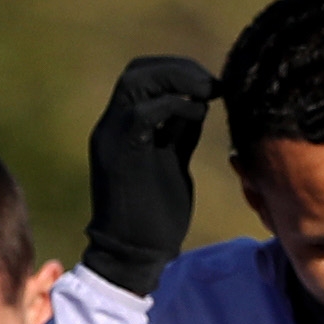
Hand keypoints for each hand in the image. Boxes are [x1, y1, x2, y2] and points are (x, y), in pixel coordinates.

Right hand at [81, 55, 219, 296]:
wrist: (132, 255)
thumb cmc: (155, 215)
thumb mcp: (171, 162)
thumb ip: (178, 133)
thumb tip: (197, 106)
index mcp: (120, 127)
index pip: (141, 76)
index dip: (175, 70)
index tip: (208, 83)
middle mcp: (111, 126)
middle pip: (137, 71)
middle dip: (179, 68)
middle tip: (212, 83)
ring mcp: (112, 138)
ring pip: (136, 81)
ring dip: (178, 79)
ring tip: (208, 92)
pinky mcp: (121, 155)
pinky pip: (144, 113)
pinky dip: (175, 106)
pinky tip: (198, 115)